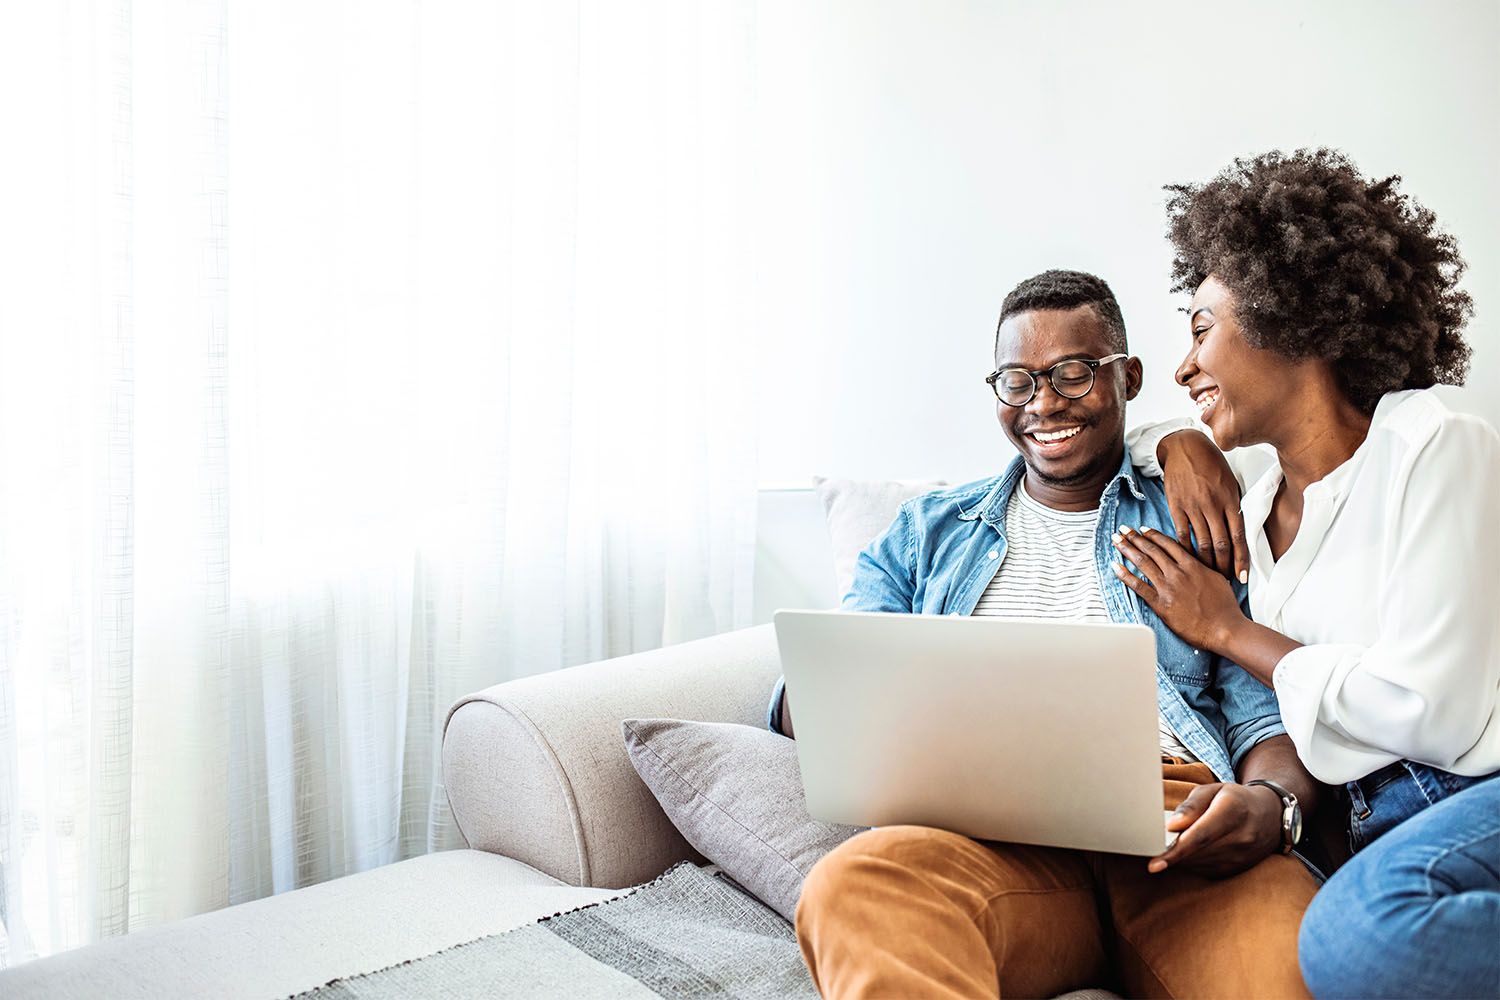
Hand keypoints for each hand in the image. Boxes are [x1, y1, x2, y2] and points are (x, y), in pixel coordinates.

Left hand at [1111, 525, 1245, 653]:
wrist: (1225, 628)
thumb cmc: (1225, 608)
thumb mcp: (1217, 579)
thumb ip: (1202, 568)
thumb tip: (1196, 563)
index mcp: (1192, 565)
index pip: (1168, 544)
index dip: (1153, 535)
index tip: (1142, 529)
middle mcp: (1178, 573)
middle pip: (1152, 550)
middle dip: (1134, 537)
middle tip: (1123, 529)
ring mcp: (1168, 587)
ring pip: (1143, 563)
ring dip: (1127, 549)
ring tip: (1116, 541)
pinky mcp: (1160, 603)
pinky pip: (1138, 586)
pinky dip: (1125, 575)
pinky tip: (1115, 566)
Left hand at [1149, 782, 1281, 877]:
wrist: (1270, 816)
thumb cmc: (1235, 799)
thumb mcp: (1212, 790)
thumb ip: (1190, 806)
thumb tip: (1171, 826)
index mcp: (1232, 811)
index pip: (1199, 836)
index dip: (1175, 851)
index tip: (1154, 864)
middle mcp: (1241, 837)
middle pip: (1197, 852)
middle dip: (1172, 852)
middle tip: (1157, 844)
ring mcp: (1242, 857)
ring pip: (1199, 864)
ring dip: (1182, 857)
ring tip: (1179, 841)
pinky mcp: (1238, 869)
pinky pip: (1206, 870)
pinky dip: (1193, 862)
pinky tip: (1193, 849)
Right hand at [1156, 429, 1247, 583]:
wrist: (1185, 447)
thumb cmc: (1211, 464)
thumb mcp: (1231, 482)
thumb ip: (1234, 506)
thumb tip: (1238, 530)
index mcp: (1230, 500)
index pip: (1239, 537)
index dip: (1241, 560)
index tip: (1241, 577)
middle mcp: (1213, 506)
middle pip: (1221, 544)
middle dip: (1223, 566)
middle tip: (1224, 580)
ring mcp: (1194, 507)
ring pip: (1202, 543)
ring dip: (1206, 562)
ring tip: (1208, 573)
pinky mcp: (1176, 506)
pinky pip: (1182, 534)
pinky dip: (1186, 549)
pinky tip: (1188, 559)